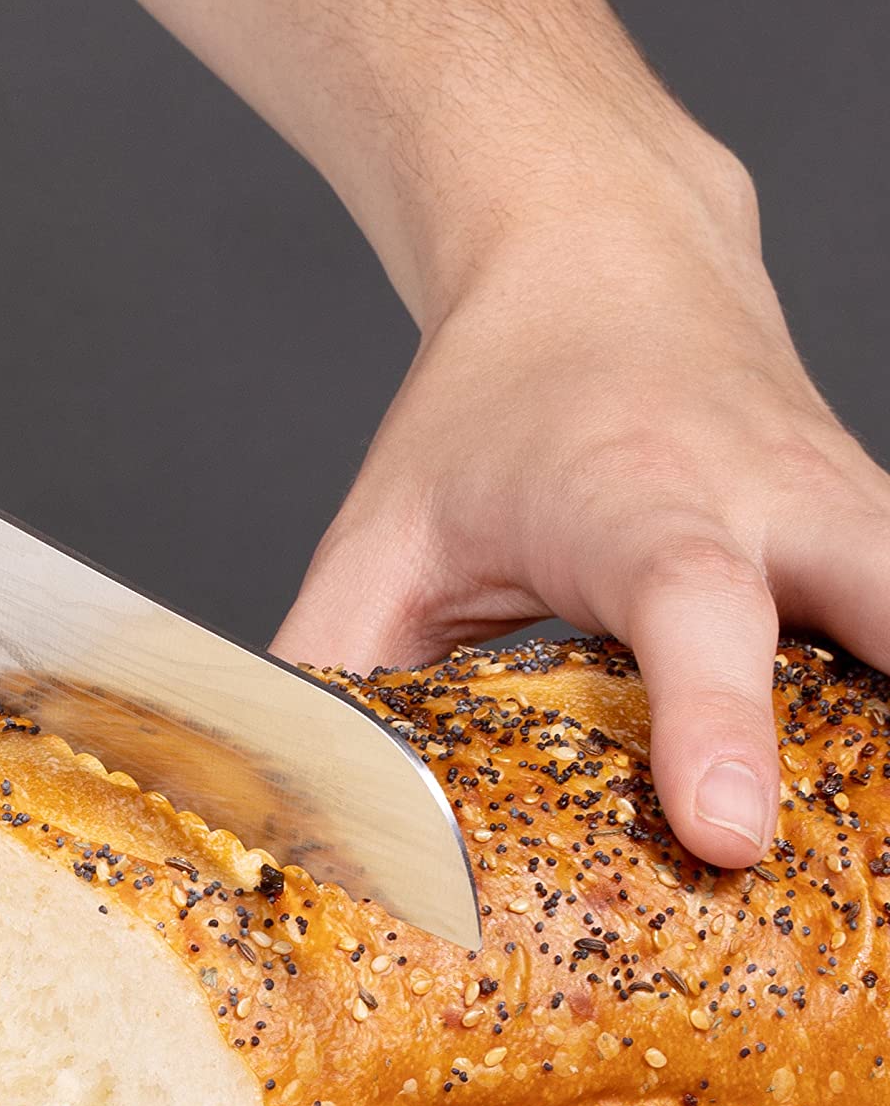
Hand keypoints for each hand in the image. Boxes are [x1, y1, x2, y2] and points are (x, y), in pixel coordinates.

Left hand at [271, 149, 889, 866]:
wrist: (604, 257)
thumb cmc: (487, 410)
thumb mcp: (383, 538)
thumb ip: (331, 670)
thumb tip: (277, 804)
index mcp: (635, 500)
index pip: (691, 612)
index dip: (714, 725)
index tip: (728, 832)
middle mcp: (770, 501)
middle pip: (878, 604)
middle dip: (878, 734)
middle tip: (837, 843)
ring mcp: (848, 516)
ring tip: (855, 848)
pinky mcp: (880, 543)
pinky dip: (888, 704)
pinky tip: (852, 794)